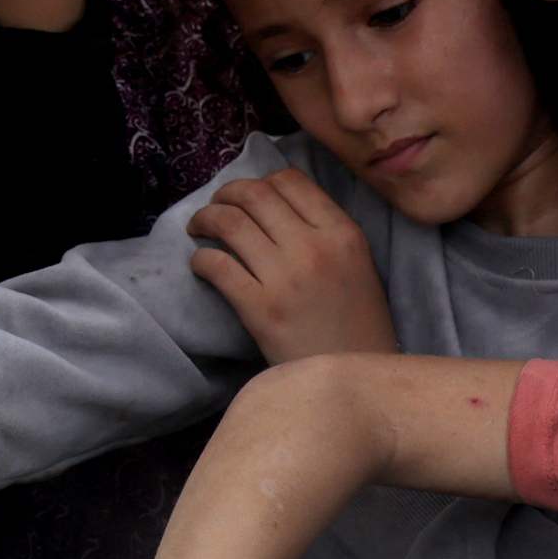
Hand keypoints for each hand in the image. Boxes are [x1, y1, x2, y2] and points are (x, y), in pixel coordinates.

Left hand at [187, 167, 394, 363]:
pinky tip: (200, 265)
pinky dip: (201, 259)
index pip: (290, 180)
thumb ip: (326, 230)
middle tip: (215, 207)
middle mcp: (314, 247)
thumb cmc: (358, 324)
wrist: (354, 378)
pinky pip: (217, 266)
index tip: (248, 197)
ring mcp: (286, 278)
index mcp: (342, 232)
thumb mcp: (358, 264)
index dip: (261, 181)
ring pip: (229, 222)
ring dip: (205, 219)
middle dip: (225, 194)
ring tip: (199, 229)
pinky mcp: (260, 310)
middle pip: (254, 194)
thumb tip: (275, 205)